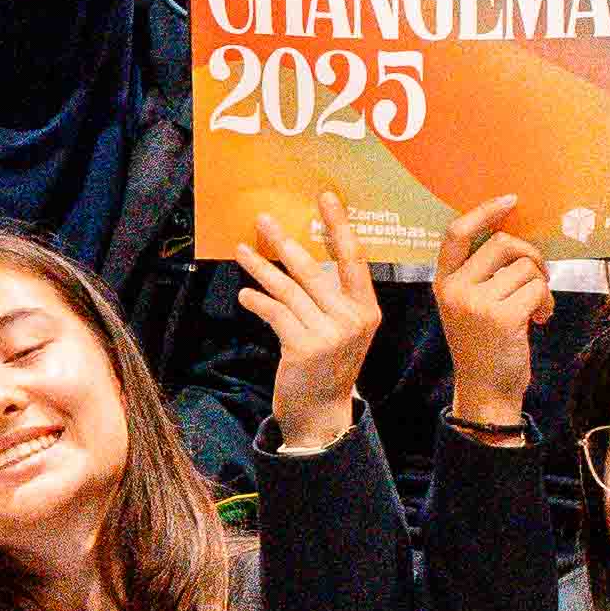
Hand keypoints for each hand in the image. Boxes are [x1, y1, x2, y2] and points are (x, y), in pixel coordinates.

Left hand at [231, 193, 385, 450]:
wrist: (321, 413)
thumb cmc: (328, 366)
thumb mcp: (343, 331)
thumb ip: (331, 298)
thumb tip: (299, 257)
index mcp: (367, 310)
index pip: (354, 259)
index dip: (340, 226)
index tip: (326, 197)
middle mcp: (352, 320)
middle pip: (313, 270)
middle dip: (285, 243)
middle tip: (263, 219)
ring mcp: (329, 335)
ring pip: (288, 290)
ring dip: (261, 268)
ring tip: (242, 251)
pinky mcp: (303, 349)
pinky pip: (275, 314)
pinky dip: (257, 301)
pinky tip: (245, 293)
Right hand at [432, 190, 551, 438]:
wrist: (484, 391)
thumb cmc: (484, 346)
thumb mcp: (468, 306)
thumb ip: (481, 275)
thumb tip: (518, 241)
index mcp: (443, 282)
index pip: (457, 233)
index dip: (485, 211)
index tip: (511, 200)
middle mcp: (455, 288)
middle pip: (504, 243)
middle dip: (531, 255)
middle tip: (538, 277)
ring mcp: (476, 302)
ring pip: (526, 267)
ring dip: (541, 286)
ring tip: (535, 310)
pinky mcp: (501, 317)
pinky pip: (538, 289)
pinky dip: (546, 303)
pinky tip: (539, 321)